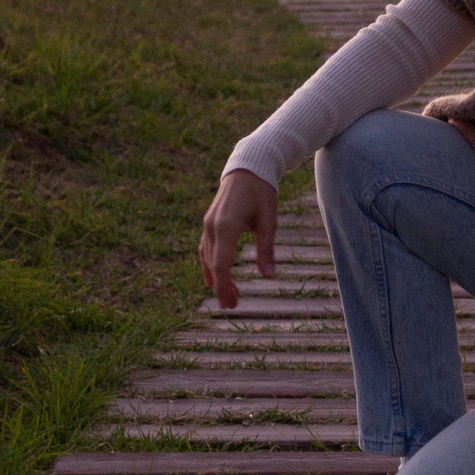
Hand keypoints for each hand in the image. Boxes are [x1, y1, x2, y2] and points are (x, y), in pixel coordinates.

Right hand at [199, 169, 278, 308]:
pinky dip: (209, 264)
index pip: (221, 264)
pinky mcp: (210, 222)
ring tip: (229, 296)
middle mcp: (213, 226)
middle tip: (232, 306)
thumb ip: (266, 249)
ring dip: (216, 278)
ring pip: (208, 257)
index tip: (230, 303)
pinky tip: (212, 279)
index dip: (224, 286)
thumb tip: (269, 276)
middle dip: (221, 287)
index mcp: (227, 226)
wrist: (248, 168)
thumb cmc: (262, 192)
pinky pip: (206, 248)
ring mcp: (208, 224)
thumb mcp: (269, 220)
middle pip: (213, 264)